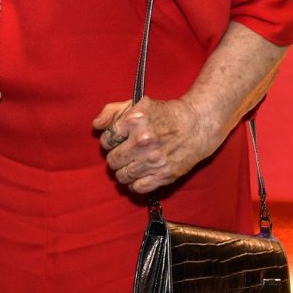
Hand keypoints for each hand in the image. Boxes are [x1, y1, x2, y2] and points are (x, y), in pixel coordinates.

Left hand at [93, 96, 220, 194]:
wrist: (197, 125)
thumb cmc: (165, 114)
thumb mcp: (138, 104)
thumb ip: (112, 111)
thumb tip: (96, 126)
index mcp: (135, 120)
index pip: (107, 139)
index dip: (109, 141)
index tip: (117, 141)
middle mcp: (142, 140)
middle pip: (112, 160)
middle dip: (114, 157)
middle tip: (123, 153)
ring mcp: (153, 160)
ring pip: (122, 176)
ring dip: (122, 171)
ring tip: (130, 164)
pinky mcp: (164, 175)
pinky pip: (137, 188)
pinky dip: (133, 184)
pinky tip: (138, 175)